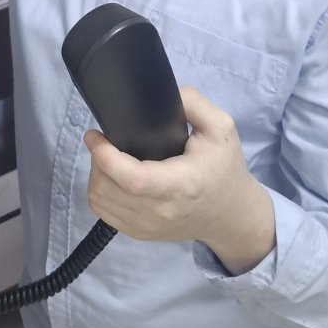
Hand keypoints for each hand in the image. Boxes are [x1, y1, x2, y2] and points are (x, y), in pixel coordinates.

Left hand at [84, 86, 275, 275]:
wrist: (232, 215)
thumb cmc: (225, 168)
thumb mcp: (221, 128)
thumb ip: (193, 103)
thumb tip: (164, 93)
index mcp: (181, 184)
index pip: (132, 179)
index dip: (105, 156)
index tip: (95, 134)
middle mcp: (161, 211)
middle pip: (107, 188)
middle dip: (97, 159)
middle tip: (104, 141)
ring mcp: (148, 226)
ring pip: (100, 201)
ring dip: (96, 175)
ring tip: (108, 157)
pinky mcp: (140, 234)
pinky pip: (104, 213)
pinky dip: (100, 193)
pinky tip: (112, 178)